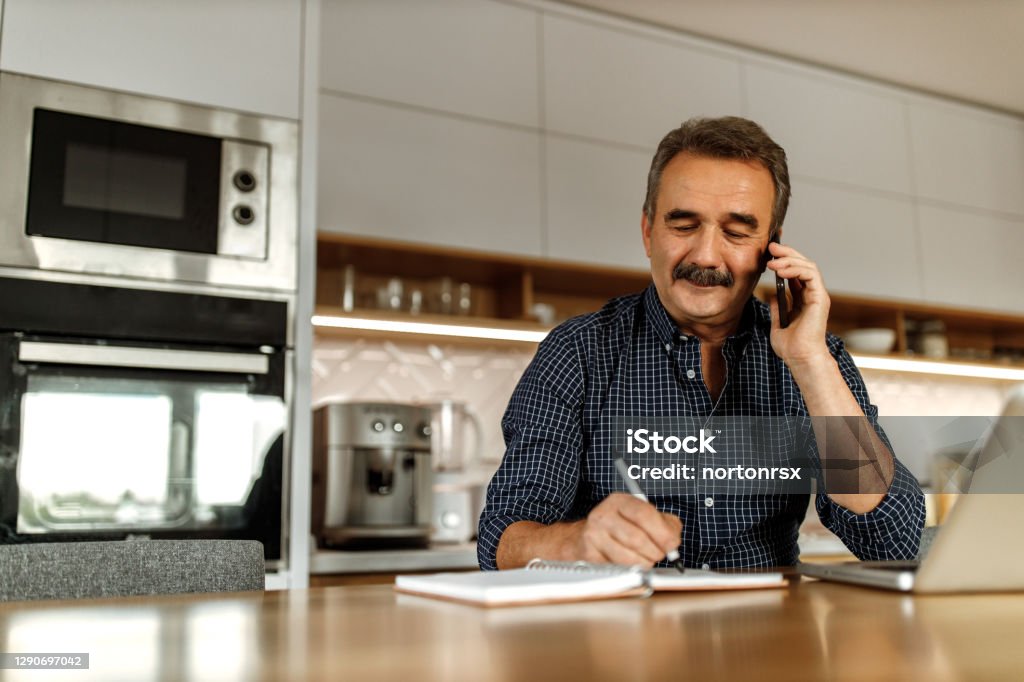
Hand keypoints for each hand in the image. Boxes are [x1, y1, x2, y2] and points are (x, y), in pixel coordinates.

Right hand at [573, 493, 681, 566]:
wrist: (591, 536)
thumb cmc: (624, 527)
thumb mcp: (646, 517)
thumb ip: (666, 525)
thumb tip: (673, 543)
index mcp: (620, 501)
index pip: (644, 514)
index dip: (662, 533)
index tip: (672, 545)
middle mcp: (603, 515)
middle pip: (637, 539)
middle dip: (655, 552)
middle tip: (659, 555)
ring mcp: (593, 535)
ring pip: (627, 558)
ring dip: (644, 564)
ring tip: (646, 560)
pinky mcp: (589, 555)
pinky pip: (616, 569)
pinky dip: (630, 571)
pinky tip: (631, 564)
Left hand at [765, 241, 831, 368]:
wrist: (799, 358)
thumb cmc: (791, 347)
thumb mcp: (778, 323)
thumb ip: (777, 308)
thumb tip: (772, 295)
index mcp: (803, 299)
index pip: (796, 272)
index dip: (784, 260)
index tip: (768, 254)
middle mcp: (812, 294)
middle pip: (803, 265)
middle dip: (787, 253)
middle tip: (771, 246)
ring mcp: (817, 295)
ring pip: (808, 266)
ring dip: (789, 260)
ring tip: (772, 261)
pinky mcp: (820, 298)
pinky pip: (811, 275)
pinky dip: (796, 269)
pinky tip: (781, 271)